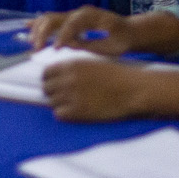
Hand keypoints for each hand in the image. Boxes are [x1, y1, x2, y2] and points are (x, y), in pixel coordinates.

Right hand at [28, 6, 132, 54]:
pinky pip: (51, 20)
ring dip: (38, 30)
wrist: (129, 31)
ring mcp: (73, 15)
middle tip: (38, 50)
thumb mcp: (112, 47)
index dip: (63, 35)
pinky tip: (26, 27)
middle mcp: (80, 12)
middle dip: (44, 33)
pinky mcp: (70, 21)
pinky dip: (38, 23)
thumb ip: (92, 46)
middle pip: (55, 17)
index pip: (71, 23)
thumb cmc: (123, 40)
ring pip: (50, 17)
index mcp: (92, 16)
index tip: (55, 49)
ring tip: (33, 45)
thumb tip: (71, 46)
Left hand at [42, 56, 162, 121]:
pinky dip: (65, 114)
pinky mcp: (77, 111)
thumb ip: (74, 68)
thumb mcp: (92, 63)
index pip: (46, 73)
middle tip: (64, 97)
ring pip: (51, 102)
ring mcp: (71, 95)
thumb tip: (59, 77)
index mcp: (72, 64)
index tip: (55, 85)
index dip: (50, 80)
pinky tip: (76, 112)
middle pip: (46, 88)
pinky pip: (59, 114)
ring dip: (59, 104)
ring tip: (73, 104)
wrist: (132, 88)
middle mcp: (68, 79)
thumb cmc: (117, 75)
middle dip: (53, 92)